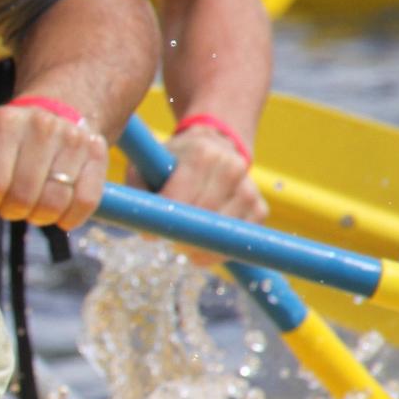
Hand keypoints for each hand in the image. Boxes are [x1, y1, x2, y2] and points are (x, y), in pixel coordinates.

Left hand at [0, 102, 107, 234]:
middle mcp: (41, 125)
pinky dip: (68, 217)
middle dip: (11, 210)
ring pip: (54, 203)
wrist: (48, 114)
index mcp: (3, 124)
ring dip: (38, 215)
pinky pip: (85, 203)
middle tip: (10, 200)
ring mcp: (73, 137)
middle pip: (23, 198)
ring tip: (32, 201)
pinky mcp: (98, 152)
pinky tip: (57, 208)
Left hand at [131, 124, 267, 264]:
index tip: (150, 234)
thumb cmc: (171, 162)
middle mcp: (232, 167)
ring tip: (183, 242)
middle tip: (168, 239)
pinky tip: (201, 246)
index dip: (165, 221)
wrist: (212, 147)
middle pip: (205, 216)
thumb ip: (138, 191)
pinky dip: (218, 251)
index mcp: (201, 153)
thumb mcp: (146, 166)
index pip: (182, 197)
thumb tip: (146, 227)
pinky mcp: (259, 208)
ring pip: (225, 231)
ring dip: (200, 246)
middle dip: (183, 234)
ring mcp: (250, 188)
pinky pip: (241, 239)